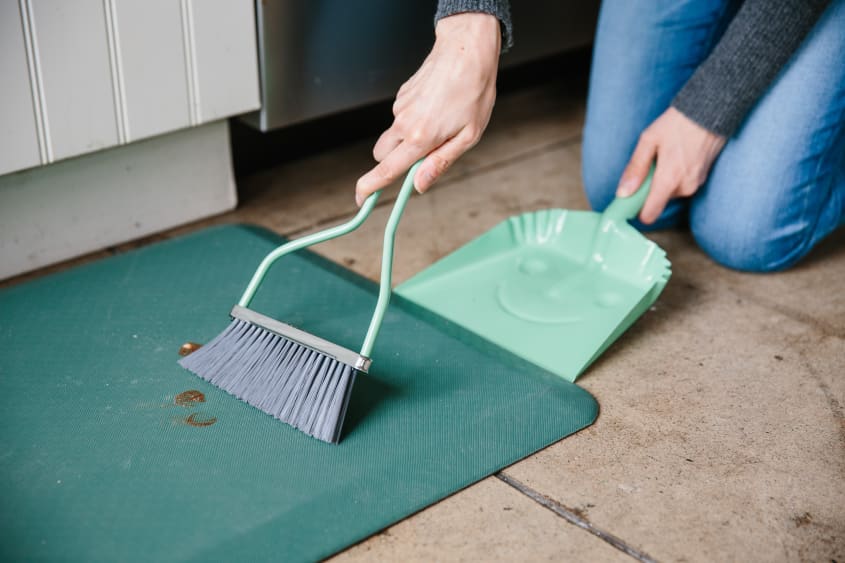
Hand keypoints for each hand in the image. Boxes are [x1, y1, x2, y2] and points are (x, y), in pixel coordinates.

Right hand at [355, 13, 500, 205]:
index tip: (361, 199)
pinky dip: (414, 120)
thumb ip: (441, 163)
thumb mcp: (468, 136)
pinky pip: (402, 117)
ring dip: (408, 139)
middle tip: (421, 158)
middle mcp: (404, 123)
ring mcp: (400, 107)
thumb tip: (419, 186)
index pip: (387, 170)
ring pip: (394, 135)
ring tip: (441, 123)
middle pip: (383, 155)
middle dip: (394, 162)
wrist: (467, 51)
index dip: (370, 187)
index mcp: (420, 138)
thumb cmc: (474, 92)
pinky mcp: (401, 95)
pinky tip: (437, 107)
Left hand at [617, 107, 726, 223]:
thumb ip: (635, 169)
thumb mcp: (648, 141)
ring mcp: (696, 184)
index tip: (631, 198)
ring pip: (669, 192)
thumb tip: (623, 193)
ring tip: (666, 156)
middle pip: (658, 201)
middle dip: (650, 188)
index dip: (637, 210)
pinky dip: (675, 176)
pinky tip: (677, 156)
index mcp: (669, 181)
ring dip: (663, 180)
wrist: (711, 110)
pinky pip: (681, 185)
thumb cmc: (677, 123)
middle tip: (651, 164)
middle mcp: (684, 188)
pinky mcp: (702, 179)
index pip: (649, 215)